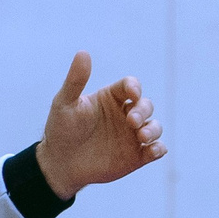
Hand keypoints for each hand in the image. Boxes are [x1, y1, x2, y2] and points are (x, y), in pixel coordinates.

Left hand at [37, 52, 164, 199]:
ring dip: (153, 129)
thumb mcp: (64, 103)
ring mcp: (131, 135)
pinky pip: (156, 149)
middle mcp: (125, 114)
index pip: (130, 86)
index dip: (134, 87)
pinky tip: (153, 151)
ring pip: (154, 126)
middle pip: (145, 105)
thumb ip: (75, 80)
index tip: (132, 94)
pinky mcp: (136, 156)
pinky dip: (159, 149)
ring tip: (141, 136)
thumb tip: (83, 52)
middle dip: (142, 110)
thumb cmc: (60, 130)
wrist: (59, 164)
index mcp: (111, 98)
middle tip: (131, 121)